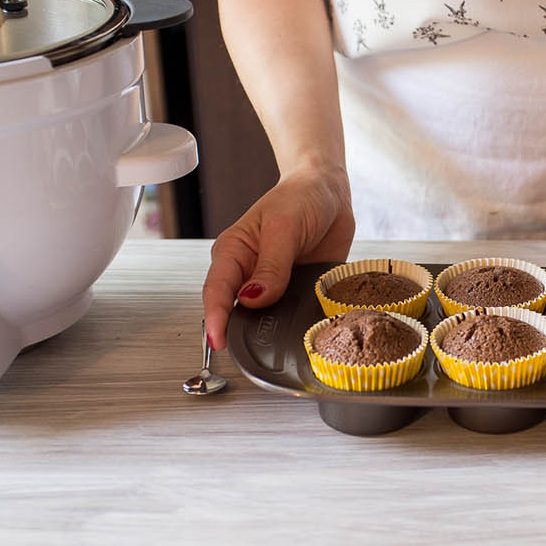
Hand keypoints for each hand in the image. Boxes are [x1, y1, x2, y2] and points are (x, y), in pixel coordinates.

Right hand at [202, 166, 354, 351]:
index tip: (219, 341)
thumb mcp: (284, 227)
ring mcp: (272, 285)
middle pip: (234, 310)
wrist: (329, 192)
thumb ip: (271, 265)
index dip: (215, 318)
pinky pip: (290, 315)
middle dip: (238, 332)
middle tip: (248, 353)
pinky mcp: (294, 292)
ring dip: (269, 331)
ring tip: (275, 349)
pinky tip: (302, 334)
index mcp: (234, 253)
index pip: (217, 291)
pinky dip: (294, 325)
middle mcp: (248, 273)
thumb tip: (253, 298)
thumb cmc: (300, 198)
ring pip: (263, 317)